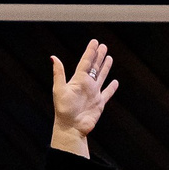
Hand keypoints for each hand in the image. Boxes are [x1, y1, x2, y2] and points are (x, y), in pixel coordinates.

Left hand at [49, 39, 118, 156]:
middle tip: (103, 46)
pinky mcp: (99, 103)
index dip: (90, 52)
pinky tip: (115, 82)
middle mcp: (86, 85)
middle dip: (99, 56)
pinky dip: (112, 88)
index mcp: (78, 80)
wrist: (71, 127)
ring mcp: (93, 94)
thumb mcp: (59, 89)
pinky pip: (107, 93)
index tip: (95, 42)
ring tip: (109, 57)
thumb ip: (59, 73)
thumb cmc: (63, 109)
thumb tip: (53, 57)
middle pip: (95, 67)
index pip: (85, 62)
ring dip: (105, 67)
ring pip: (101, 77)